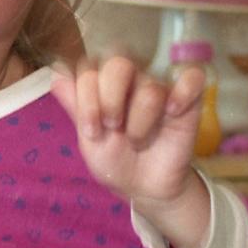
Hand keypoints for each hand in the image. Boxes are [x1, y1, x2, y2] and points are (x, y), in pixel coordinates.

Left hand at [50, 54, 203, 204]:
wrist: (144, 186)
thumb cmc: (114, 159)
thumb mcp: (89, 139)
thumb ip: (75, 106)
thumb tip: (56, 73)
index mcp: (103, 83)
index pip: (89, 67)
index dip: (87, 98)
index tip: (91, 132)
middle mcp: (131, 78)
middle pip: (118, 62)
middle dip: (110, 98)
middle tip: (112, 127)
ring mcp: (159, 86)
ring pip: (149, 85)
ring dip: (140, 120)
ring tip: (138, 141)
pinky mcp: (188, 99)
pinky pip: (192, 77)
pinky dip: (182, 93)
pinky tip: (172, 113)